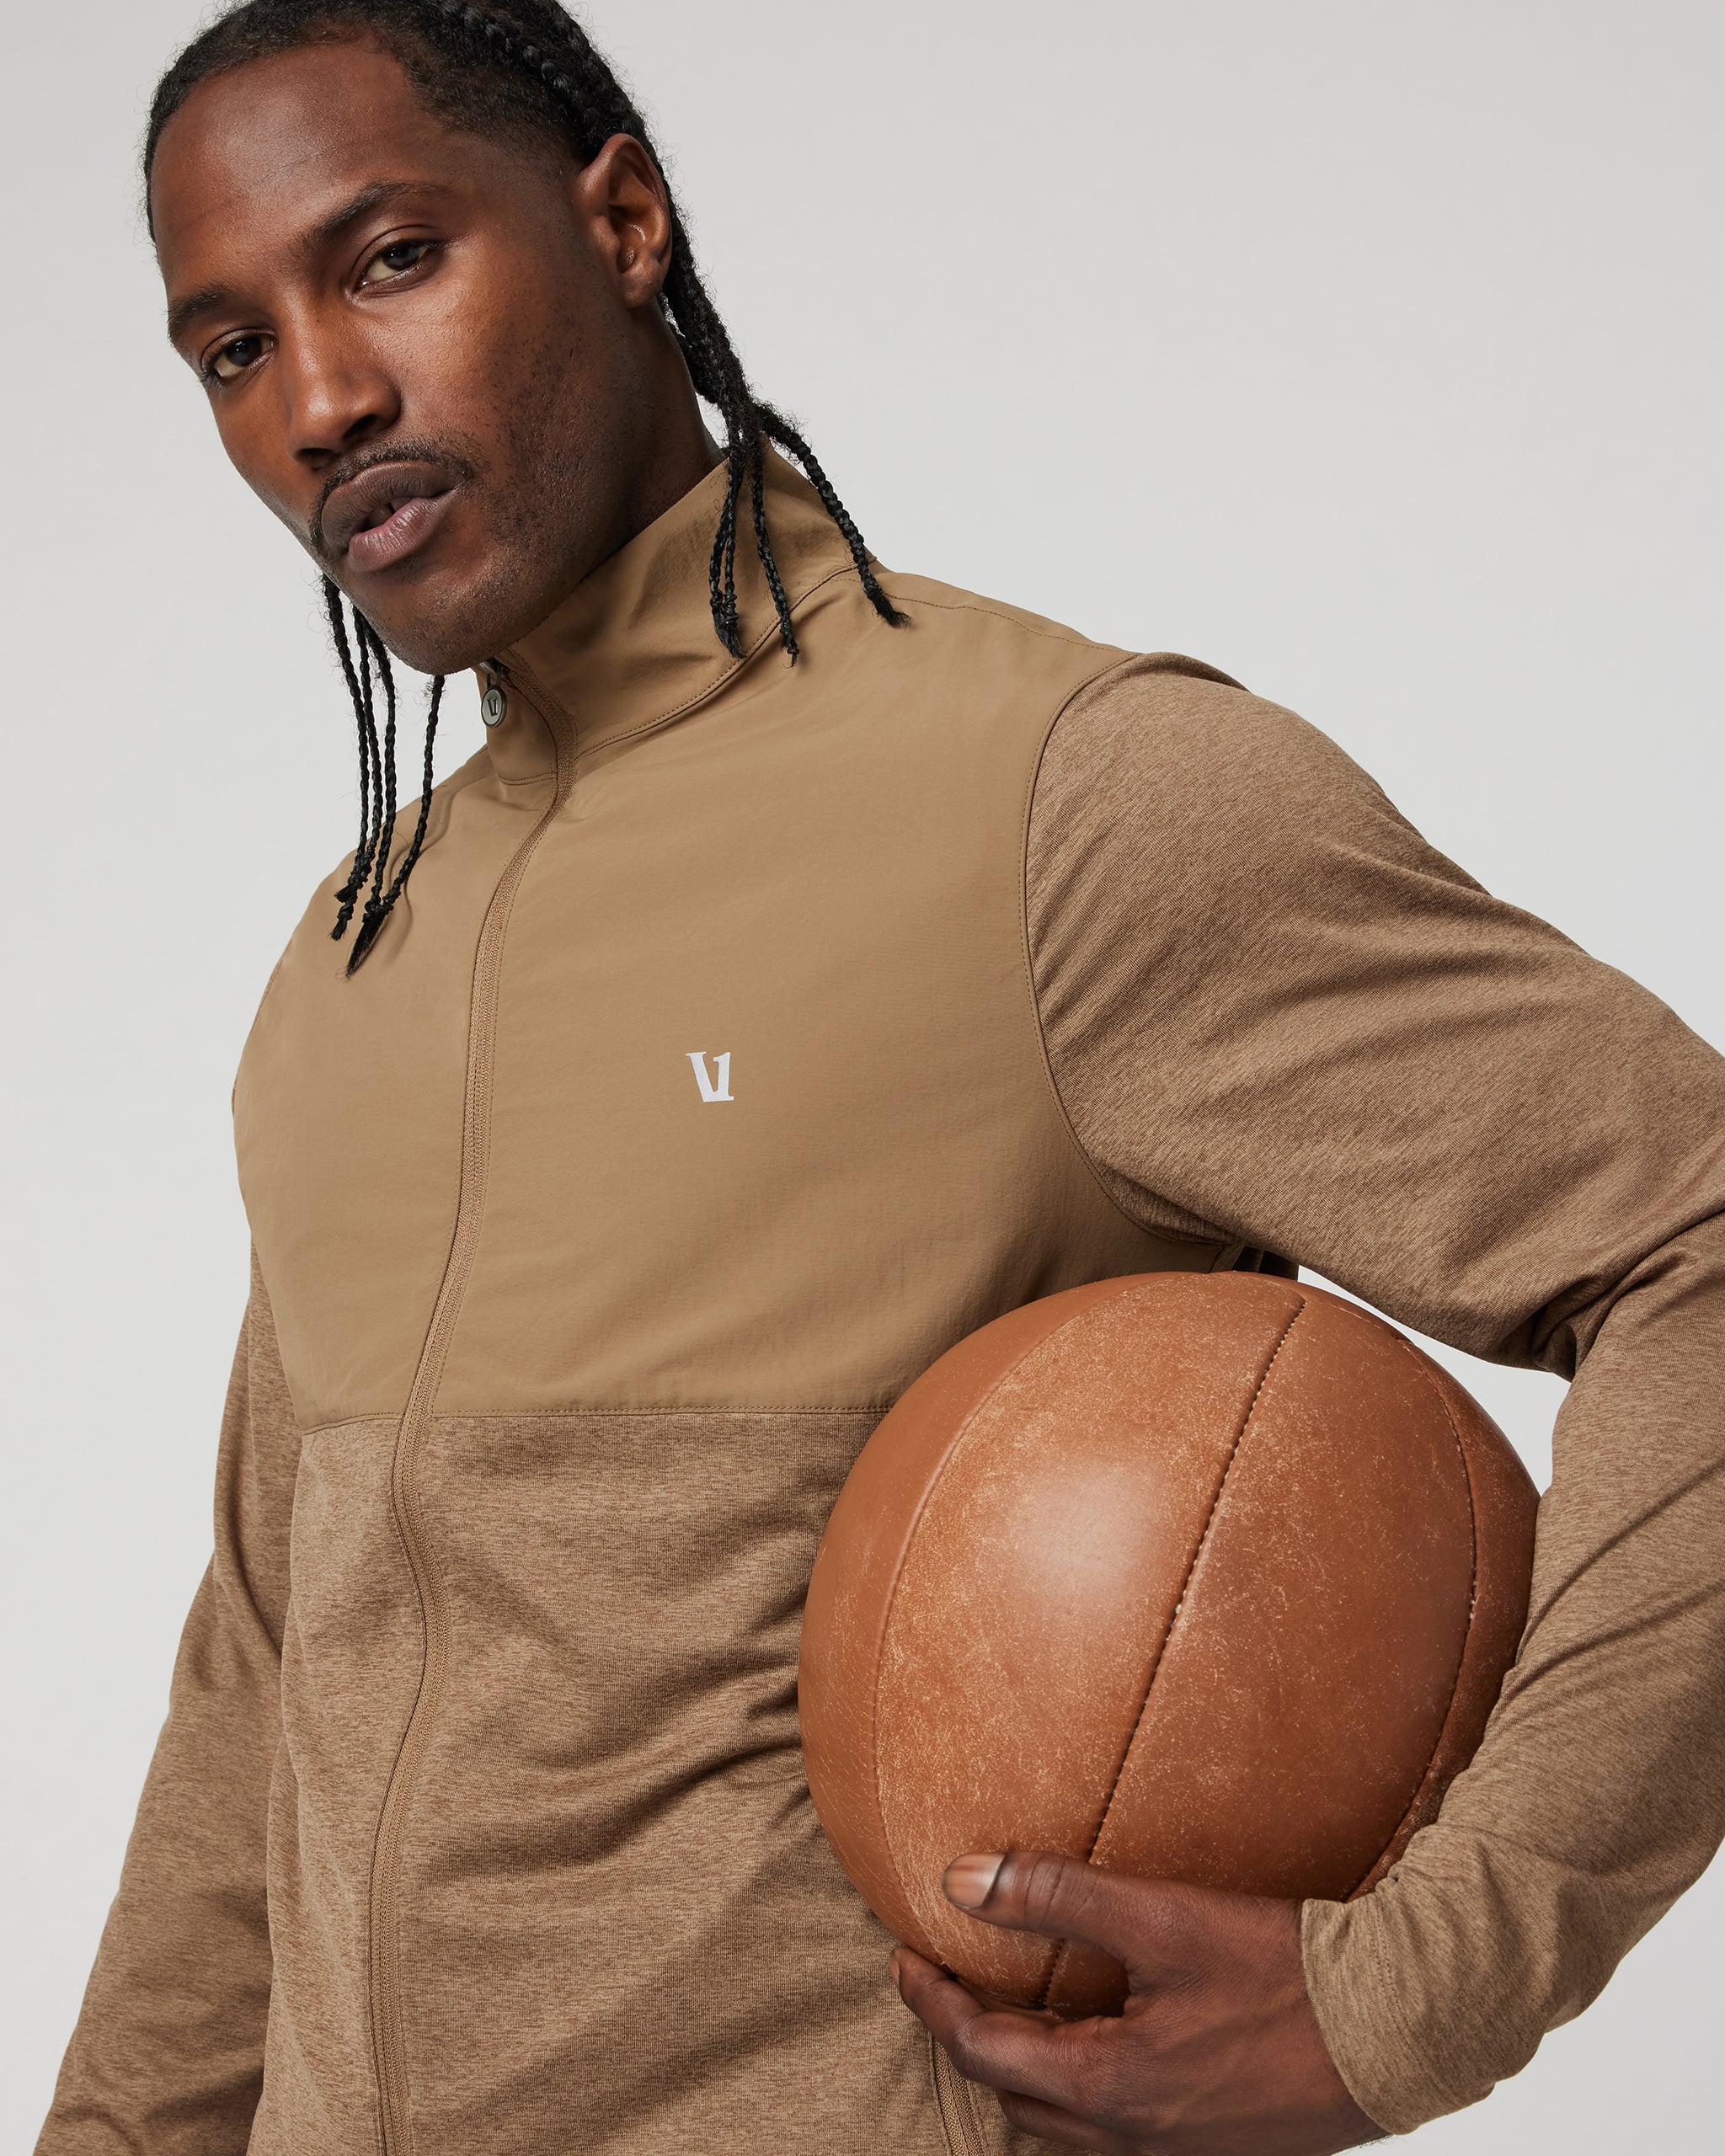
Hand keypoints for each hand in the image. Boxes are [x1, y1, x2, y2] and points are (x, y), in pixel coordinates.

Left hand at [890, 1851, 1383, 2154]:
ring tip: (1020, 2006)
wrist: (1401, 2025)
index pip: (982, 2052)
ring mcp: (1178, 2150)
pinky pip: (1121, 2129)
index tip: (906, 1957)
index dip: (932, 2003)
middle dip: (973, 2041)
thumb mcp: (1163, 1919)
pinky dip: (1087, 2087)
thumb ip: (1057, 1895)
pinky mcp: (1218, 2144)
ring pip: (1068, 2122)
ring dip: (1030, 2070)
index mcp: (1110, 2087)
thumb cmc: (1287, 1973)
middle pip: (1018, 2097)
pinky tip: (1108, 2041)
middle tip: (951, 1979)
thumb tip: (962, 1878)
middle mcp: (1135, 2136)